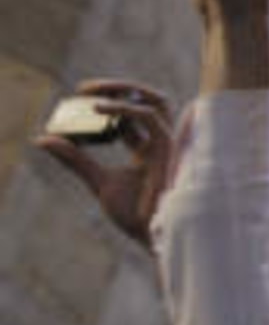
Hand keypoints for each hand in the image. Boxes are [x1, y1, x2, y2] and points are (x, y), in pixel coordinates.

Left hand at [34, 80, 175, 249]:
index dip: (106, 104)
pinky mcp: (168, 148)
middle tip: (85, 89)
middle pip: (147, 101)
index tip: (78, 99)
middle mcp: (159, 143)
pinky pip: (149, 116)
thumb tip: (43, 139)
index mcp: (146, 151)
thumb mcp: (99, 181)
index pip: (129, 117)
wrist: (153, 235)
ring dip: (124, 89)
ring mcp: (166, 144)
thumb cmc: (136, 215)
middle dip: (119, 88)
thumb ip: (76, 159)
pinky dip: (124, 108)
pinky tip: (98, 109)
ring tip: (92, 91)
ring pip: (155, 100)